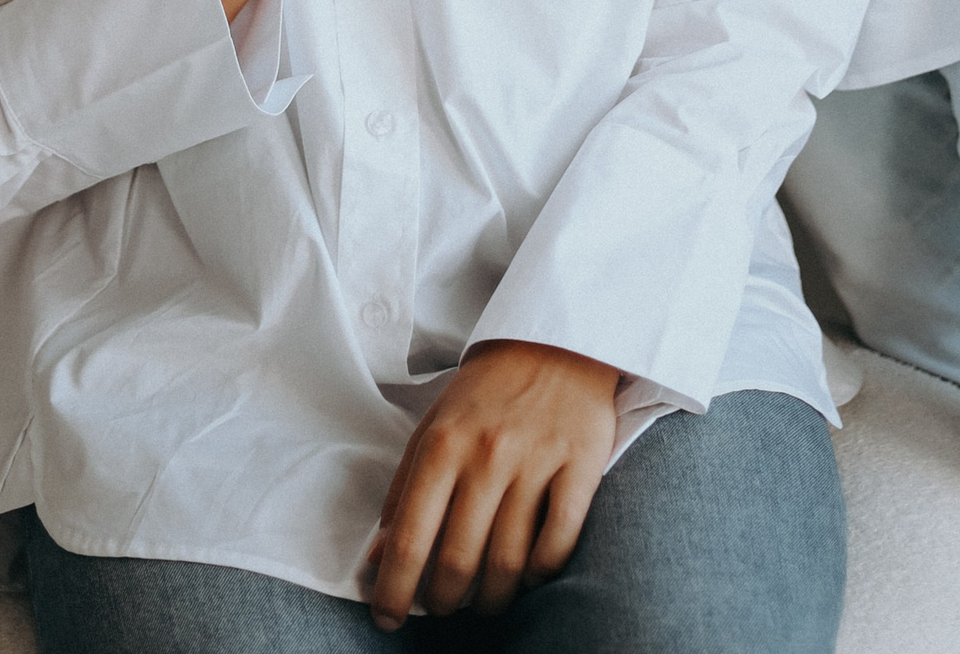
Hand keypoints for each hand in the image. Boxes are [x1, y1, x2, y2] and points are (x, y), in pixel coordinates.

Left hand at [364, 342, 620, 628]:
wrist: (556, 341)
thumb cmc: (486, 392)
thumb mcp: (432, 426)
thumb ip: (404, 490)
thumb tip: (378, 556)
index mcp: (443, 444)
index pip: (411, 538)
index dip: (395, 590)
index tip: (388, 617)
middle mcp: (487, 454)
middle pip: (459, 562)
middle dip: (443, 602)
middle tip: (441, 608)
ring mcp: (537, 460)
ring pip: (509, 563)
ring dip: (491, 599)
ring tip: (483, 602)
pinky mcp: (581, 464)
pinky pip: (559, 541)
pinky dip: (542, 572)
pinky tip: (530, 575)